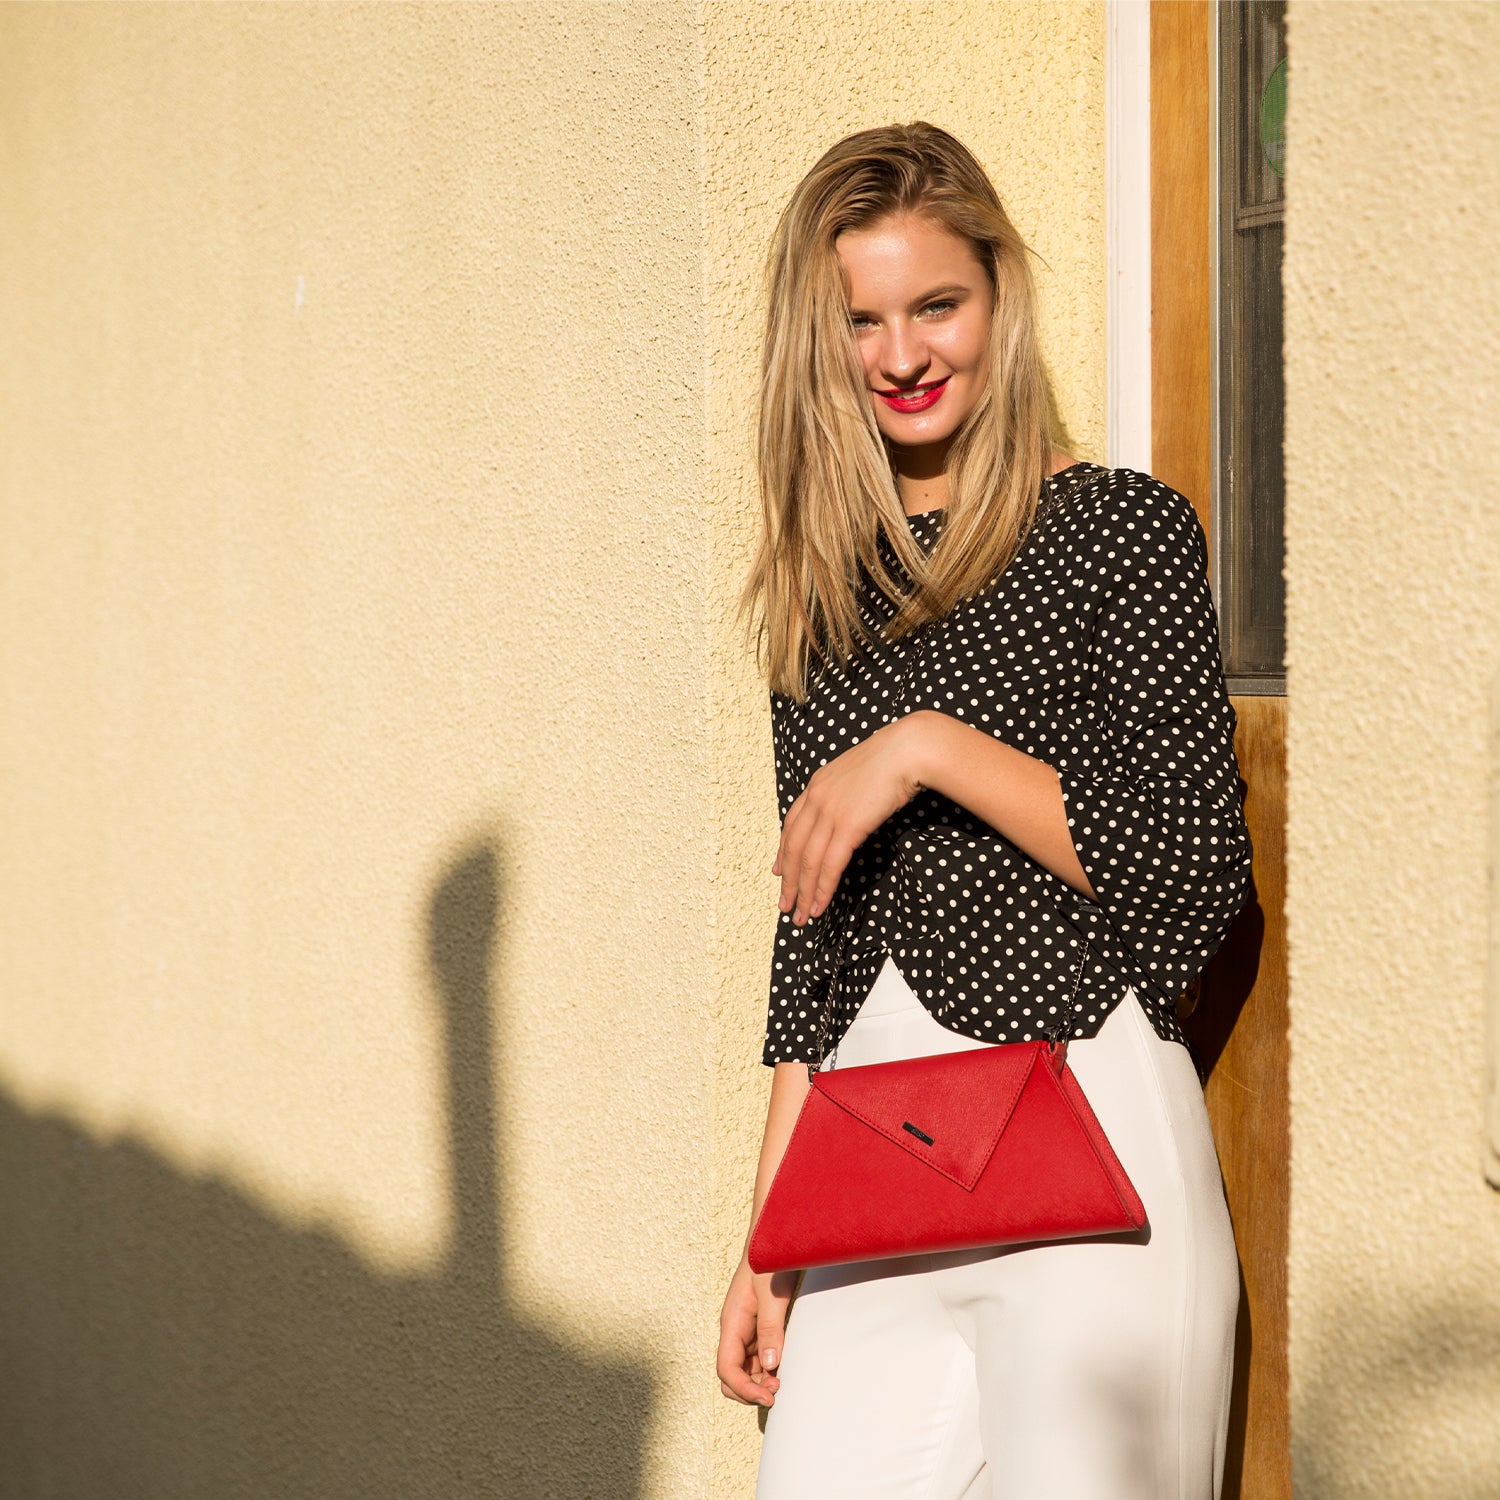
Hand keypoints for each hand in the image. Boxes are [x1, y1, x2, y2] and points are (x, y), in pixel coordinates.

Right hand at [717, 1257, 796, 1406]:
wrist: (773, 1240)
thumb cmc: (769, 1262)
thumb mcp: (771, 1294)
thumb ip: (771, 1328)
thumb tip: (770, 1366)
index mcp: (732, 1323)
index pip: (727, 1369)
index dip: (744, 1389)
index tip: (769, 1397)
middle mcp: (735, 1331)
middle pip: (731, 1376)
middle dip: (750, 1390)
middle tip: (778, 1390)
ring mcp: (746, 1331)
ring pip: (745, 1370)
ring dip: (760, 1381)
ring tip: (783, 1381)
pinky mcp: (759, 1328)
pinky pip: (758, 1358)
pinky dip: (768, 1369)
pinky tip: (784, 1367)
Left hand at [774, 718, 925, 924]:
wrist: (908, 750)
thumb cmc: (893, 759)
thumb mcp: (858, 773)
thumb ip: (846, 792)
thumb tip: (850, 810)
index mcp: (817, 784)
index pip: (791, 824)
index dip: (783, 851)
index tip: (779, 871)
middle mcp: (817, 798)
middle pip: (793, 847)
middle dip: (789, 881)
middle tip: (785, 905)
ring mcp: (830, 812)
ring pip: (808, 861)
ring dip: (803, 892)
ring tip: (801, 916)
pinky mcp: (847, 826)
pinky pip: (829, 864)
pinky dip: (822, 888)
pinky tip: (820, 906)